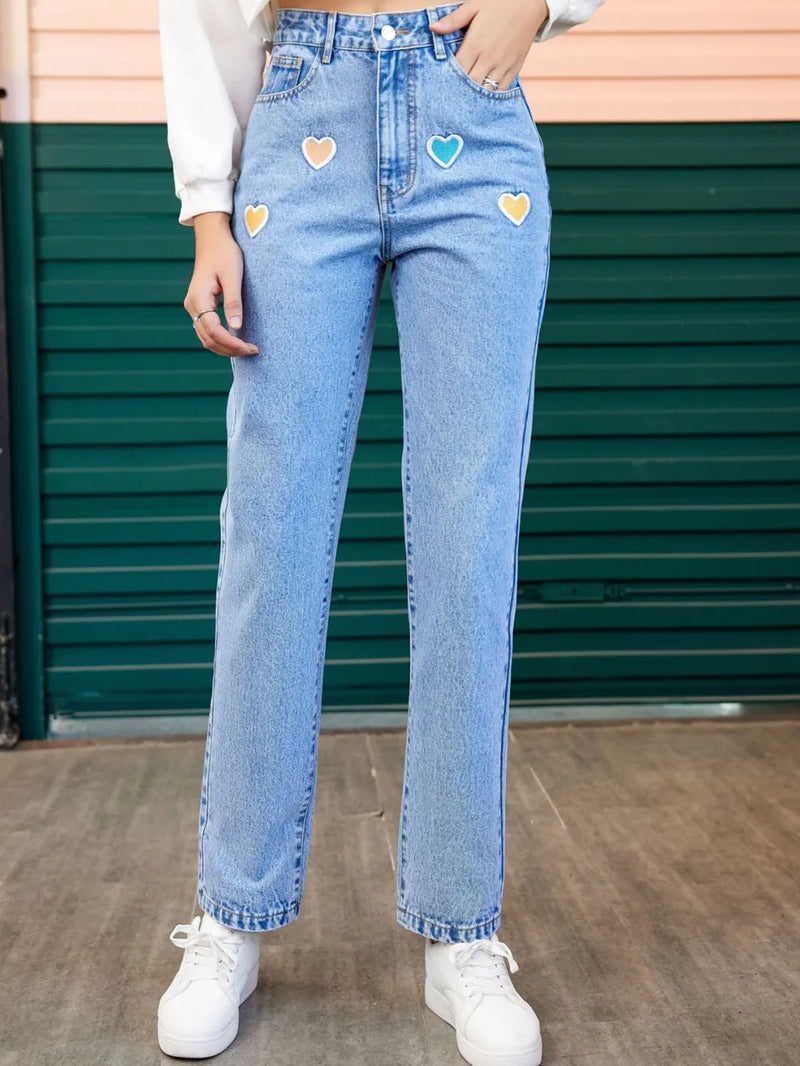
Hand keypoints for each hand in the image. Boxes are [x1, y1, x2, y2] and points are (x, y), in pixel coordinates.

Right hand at [184, 212, 258, 357]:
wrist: (213, 239)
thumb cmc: (225, 254)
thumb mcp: (233, 276)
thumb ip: (233, 302)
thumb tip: (236, 328)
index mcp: (199, 298)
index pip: (214, 330)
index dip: (232, 343)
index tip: (250, 348)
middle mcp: (192, 305)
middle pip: (208, 339)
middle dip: (230, 349)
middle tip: (252, 351)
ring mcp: (193, 307)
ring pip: (206, 338)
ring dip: (225, 347)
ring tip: (246, 349)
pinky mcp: (199, 307)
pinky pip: (207, 330)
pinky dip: (220, 340)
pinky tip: (236, 341)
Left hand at [430, 0, 549, 90]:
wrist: (530, 3)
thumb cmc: (500, 3)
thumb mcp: (474, 6)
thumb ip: (453, 21)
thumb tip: (433, 28)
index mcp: (475, 43)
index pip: (457, 70)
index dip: (448, 79)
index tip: (441, 83)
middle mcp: (489, 58)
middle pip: (469, 85)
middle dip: (459, 91)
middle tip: (451, 96)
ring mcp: (503, 65)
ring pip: (485, 90)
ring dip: (475, 95)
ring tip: (465, 99)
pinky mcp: (514, 68)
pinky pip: (501, 89)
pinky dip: (491, 94)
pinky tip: (483, 95)